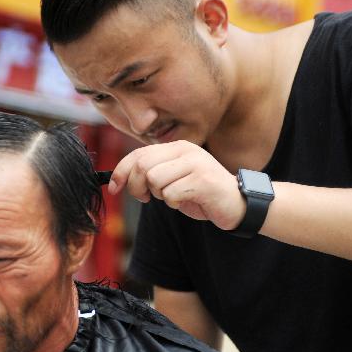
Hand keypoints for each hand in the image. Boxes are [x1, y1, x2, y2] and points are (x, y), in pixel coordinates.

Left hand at [108, 141, 246, 230]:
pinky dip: (173, 203)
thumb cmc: (202, 193)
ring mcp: (196, 164)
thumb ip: (152, 173)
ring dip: (160, 195)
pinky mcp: (203, 181)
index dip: (121, 171)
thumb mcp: (173, 179)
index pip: (138, 154)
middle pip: (143, 166)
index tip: (114, 188)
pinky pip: (171, 194)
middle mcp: (186, 150)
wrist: (237, 204)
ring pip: (155, 180)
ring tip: (175, 197)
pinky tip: (187, 201)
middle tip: (147, 197)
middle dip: (137, 186)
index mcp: (177, 147)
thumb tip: (120, 179)